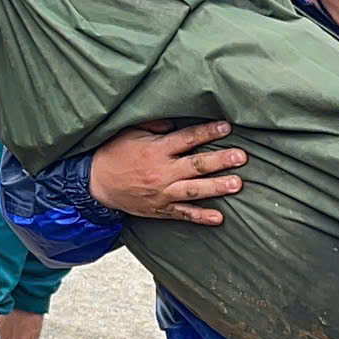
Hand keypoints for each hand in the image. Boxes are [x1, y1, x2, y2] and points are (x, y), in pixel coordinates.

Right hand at [89, 120, 244, 224]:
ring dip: (217, 187)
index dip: (208, 132)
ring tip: (238, 184)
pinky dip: (200, 216)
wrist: (96, 183)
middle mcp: (161, 172)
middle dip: (220, 161)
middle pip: (196, 165)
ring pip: (194, 190)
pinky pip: (183, 213)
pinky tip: (219, 217)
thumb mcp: (131, 132)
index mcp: (156, 149)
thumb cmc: (114, 153)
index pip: (187, 138)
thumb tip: (177, 120)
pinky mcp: (160, 208)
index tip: (227, 127)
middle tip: (241, 157)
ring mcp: (162, 192)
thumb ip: (156, 124)